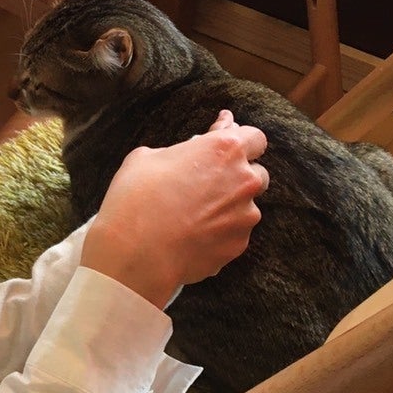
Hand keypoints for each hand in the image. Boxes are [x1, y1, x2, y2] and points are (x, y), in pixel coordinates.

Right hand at [81, 110, 268, 307]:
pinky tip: (192, 236)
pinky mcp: (238, 245)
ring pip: (246, 207)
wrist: (136, 254)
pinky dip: (219, 233)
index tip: (226, 146)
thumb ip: (181, 150)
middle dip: (238, 176)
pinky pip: (233, 234)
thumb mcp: (146, 158)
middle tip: (208, 183)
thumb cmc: (136, 200)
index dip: (240, 141)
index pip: (255, 138)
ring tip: (195, 216)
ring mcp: (245, 216)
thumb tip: (194, 147)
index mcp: (225, 151)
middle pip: (256, 173)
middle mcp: (244, 181)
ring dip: (228, 207)